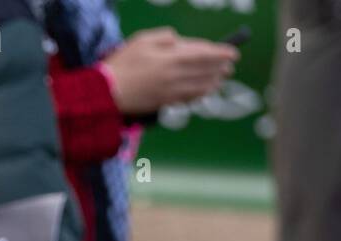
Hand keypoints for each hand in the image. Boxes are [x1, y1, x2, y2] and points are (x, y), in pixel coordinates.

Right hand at [101, 27, 238, 114]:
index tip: (232, 52)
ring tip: (221, 78)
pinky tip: (205, 91)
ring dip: (213, 82)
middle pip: (205, 71)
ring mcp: (171, 92)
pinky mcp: (165, 103)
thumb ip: (165, 37)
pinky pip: (189, 98)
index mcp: (171, 58)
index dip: (220, 53)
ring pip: (200, 86)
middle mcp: (175, 76)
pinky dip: (200, 94)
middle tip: (230, 65)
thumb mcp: (142, 40)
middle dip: (220, 67)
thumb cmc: (122, 63)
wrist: (107, 92)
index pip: (203, 54)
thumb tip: (179, 42)